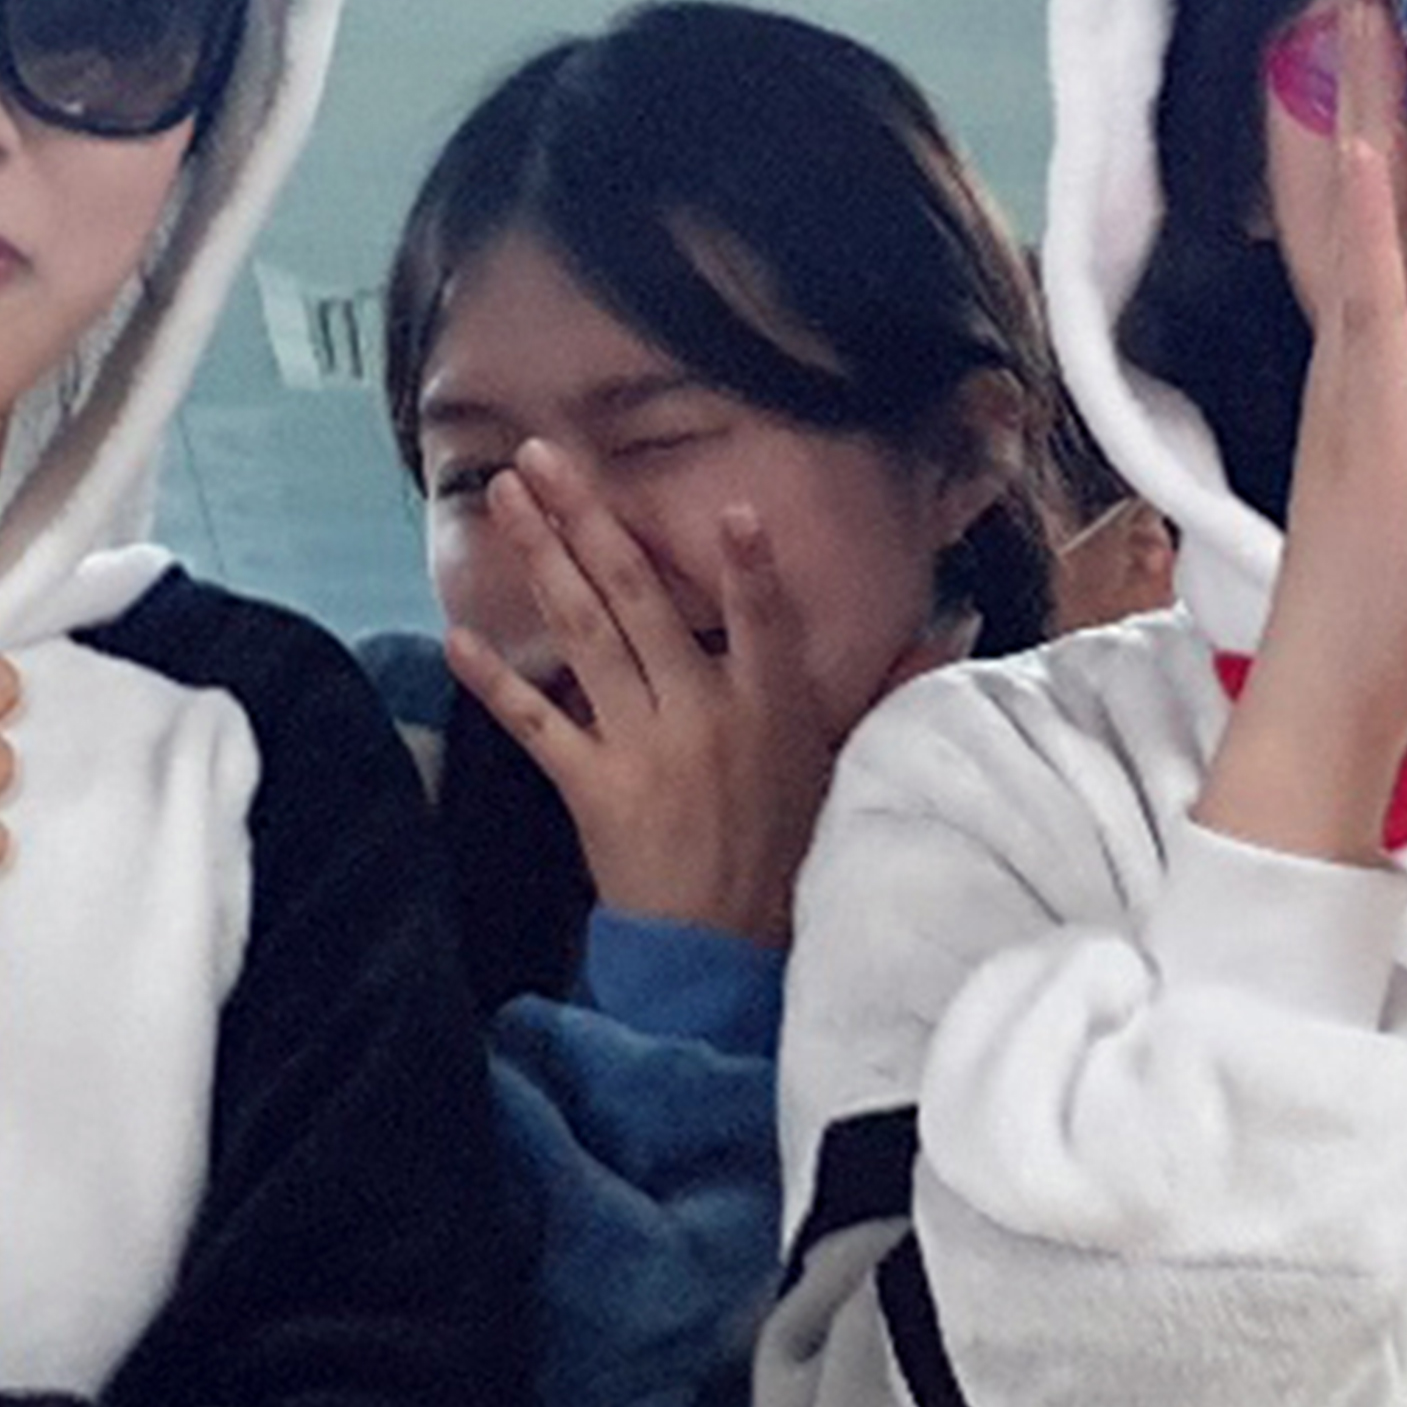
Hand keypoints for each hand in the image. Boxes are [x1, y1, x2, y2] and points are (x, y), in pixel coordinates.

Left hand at [444, 442, 879, 947]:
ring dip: (540, 561)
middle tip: (542, 455)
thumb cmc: (788, 849)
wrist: (721, 951)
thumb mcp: (846, 763)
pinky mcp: (590, 786)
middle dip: (588, 519)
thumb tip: (949, 628)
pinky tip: (457, 636)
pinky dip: (496, 682)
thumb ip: (885, 687)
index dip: (748, 569)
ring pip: (583, 635)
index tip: (734, 509)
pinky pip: (536, 724)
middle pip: (638, 599)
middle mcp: (701, 714)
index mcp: (770, 707)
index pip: (763, 622)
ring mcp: (639, 747)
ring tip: (503, 499)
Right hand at [1197, 0, 1406, 862]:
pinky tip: (1372, 140)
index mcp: (1394, 359)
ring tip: (1362, 0)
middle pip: (1361, 182)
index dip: (1393, 121)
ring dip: (1357, 103)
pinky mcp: (1371, 402)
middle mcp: (1367, 342)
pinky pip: (1367, 287)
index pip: (1395, 213)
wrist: (1343, 688)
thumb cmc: (1405, 605)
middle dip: (1361, 77)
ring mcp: (1360, 365)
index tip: (1402, 33)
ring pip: (1358, 206)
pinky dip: (1365, 210)